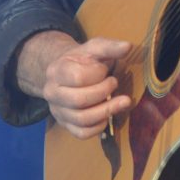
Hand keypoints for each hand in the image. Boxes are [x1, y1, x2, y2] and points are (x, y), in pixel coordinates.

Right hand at [17, 32, 131, 138]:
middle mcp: (52, 93)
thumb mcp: (94, 48)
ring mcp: (57, 111)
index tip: (105, 70)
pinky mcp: (65, 124)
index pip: (78, 78)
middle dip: (104, 92)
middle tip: (114, 83)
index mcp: (56, 71)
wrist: (65, 72)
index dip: (98, 74)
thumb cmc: (82, 60)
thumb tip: (127, 47)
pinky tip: (108, 115)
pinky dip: (99, 126)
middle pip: (79, 100)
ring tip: (122, 101)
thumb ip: (110, 47)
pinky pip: (82, 133)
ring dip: (107, 111)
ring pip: (82, 119)